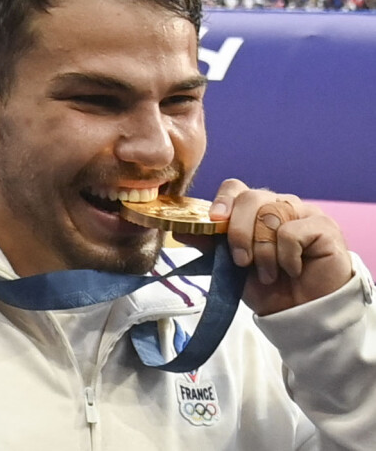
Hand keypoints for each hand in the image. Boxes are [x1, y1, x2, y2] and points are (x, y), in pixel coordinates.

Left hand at [174, 179, 352, 315]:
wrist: (300, 314)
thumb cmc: (268, 287)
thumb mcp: (230, 267)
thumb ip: (209, 245)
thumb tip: (178, 230)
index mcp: (254, 209)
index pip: (235, 188)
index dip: (222, 201)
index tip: (215, 221)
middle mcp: (278, 204)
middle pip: (250, 198)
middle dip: (239, 233)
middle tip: (241, 262)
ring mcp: (303, 211)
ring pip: (270, 216)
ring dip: (263, 252)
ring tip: (268, 274)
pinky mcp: (323, 226)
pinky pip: (292, 232)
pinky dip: (286, 257)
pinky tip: (293, 270)